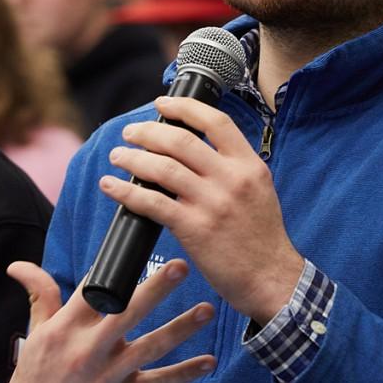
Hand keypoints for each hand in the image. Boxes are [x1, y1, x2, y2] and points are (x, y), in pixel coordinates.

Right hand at [7, 259, 214, 382]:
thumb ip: (40, 295)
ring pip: (150, 348)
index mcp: (66, 329)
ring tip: (207, 310)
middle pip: (126, 314)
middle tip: (180, 266)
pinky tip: (208, 360)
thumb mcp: (36, 334)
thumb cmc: (38, 372)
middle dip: (154, 290)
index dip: (113, 271)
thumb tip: (19, 265)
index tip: (138, 248)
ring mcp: (109, 375)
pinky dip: (185, 373)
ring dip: (180, 329)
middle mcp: (88, 350)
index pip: (92, 292)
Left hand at [102, 96, 304, 324]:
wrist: (271, 277)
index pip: (216, 122)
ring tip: (118, 156)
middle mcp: (231, 179)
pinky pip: (151, 202)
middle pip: (182, 141)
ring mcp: (212, 203)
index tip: (162, 104)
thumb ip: (233, 167)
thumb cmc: (262, 236)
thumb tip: (197, 148)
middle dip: (149, 132)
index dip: (185, 108)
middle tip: (130, 133)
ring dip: (133, 158)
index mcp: (249, 165)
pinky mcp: (193, 229)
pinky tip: (111, 186)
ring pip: (162, 168)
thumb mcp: (259, 189)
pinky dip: (125, 191)